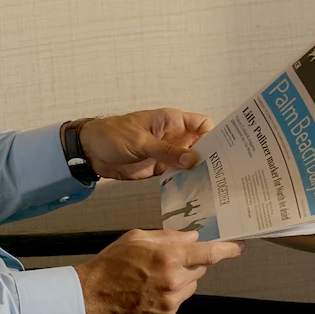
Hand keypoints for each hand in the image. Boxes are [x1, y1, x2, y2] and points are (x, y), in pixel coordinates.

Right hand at [76, 229, 241, 313]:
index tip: (239, 246)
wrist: (91, 297)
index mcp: (168, 258)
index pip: (209, 253)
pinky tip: (148, 292)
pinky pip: (177, 302)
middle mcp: (173, 281)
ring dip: (181, 280)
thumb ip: (168, 237)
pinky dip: (169, 296)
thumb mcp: (136, 238)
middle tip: (170, 260)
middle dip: (192, 262)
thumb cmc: (110, 264)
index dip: (228, 249)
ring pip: (190, 286)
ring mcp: (170, 303)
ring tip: (153, 278)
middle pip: (200, 269)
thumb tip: (192, 237)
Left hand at [77, 108, 213, 179]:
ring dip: (199, 172)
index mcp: (172, 121)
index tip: (223, 150)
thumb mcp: (141, 141)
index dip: (215, 135)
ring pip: (191, 162)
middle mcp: (173, 137)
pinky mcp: (159, 168)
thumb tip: (193, 159)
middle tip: (224, 172)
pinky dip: (184, 182)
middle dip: (211, 156)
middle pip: (201, 145)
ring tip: (214, 186)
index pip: (203, 124)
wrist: (90, 151)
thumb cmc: (112, 134)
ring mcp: (167, 153)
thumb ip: (166, 151)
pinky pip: (177, 175)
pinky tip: (193, 191)